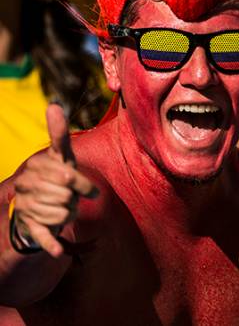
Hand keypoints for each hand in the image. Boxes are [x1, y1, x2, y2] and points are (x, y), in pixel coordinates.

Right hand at [10, 104, 97, 256]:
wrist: (34, 205)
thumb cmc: (55, 176)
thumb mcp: (60, 156)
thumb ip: (58, 133)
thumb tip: (53, 105)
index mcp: (39, 166)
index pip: (66, 174)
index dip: (82, 185)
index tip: (92, 193)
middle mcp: (28, 184)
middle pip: (67, 194)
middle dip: (76, 199)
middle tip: (73, 199)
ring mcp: (26, 204)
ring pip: (62, 212)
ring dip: (69, 214)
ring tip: (63, 209)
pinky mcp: (28, 225)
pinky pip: (42, 234)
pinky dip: (51, 244)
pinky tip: (56, 252)